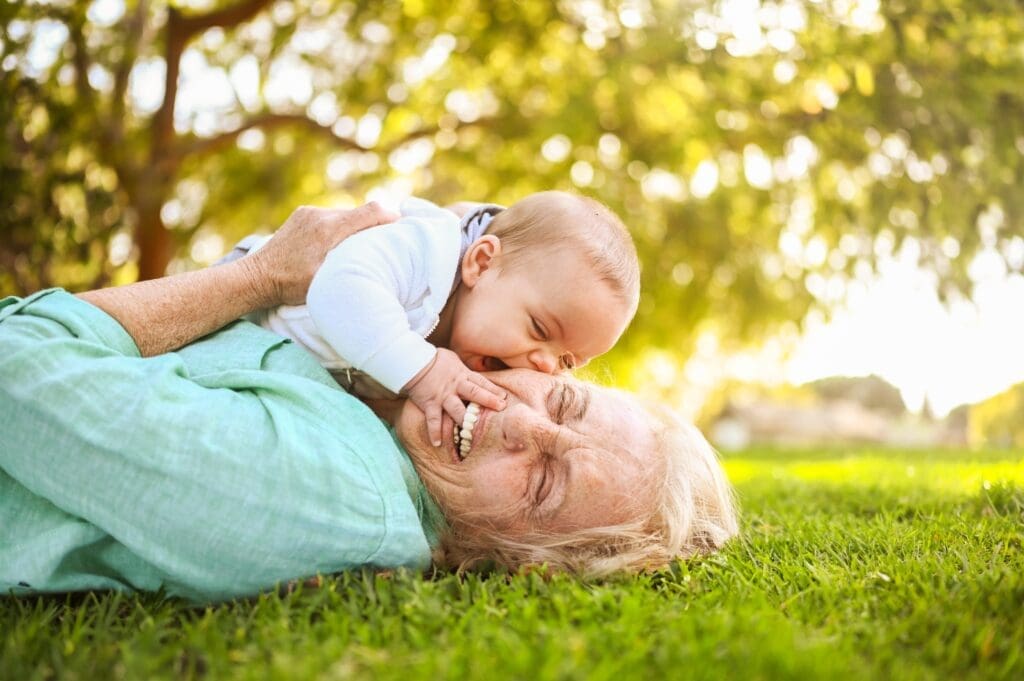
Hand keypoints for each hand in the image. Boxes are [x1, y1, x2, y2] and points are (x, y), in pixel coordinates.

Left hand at [245, 202, 399, 306]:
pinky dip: (338, 227)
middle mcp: (320, 215)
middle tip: (384, 241)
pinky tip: (335, 244)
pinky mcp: (301, 215)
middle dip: (374, 224)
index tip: (403, 225)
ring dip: (354, 227)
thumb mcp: (325, 279)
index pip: (371, 212)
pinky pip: (329, 217)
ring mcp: (309, 213)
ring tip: (359, 246)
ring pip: (344, 214)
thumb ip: (350, 263)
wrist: (256, 276)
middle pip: (359, 212)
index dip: (390, 217)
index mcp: (329, 230)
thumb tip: (375, 260)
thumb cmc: (290, 285)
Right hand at [404, 348, 507, 445]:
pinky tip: (437, 444)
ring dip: (465, 421)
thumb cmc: (434, 359)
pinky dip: (434, 432)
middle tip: (501, 407)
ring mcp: (443, 396)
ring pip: (457, 410)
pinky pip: (433, 420)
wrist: (412, 361)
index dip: (493, 389)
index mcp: (462, 374)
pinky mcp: (430, 403)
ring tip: (474, 432)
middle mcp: (455, 386)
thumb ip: (464, 370)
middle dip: (488, 400)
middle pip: (474, 393)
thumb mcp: (454, 360)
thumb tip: (476, 374)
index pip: (481, 382)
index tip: (504, 397)